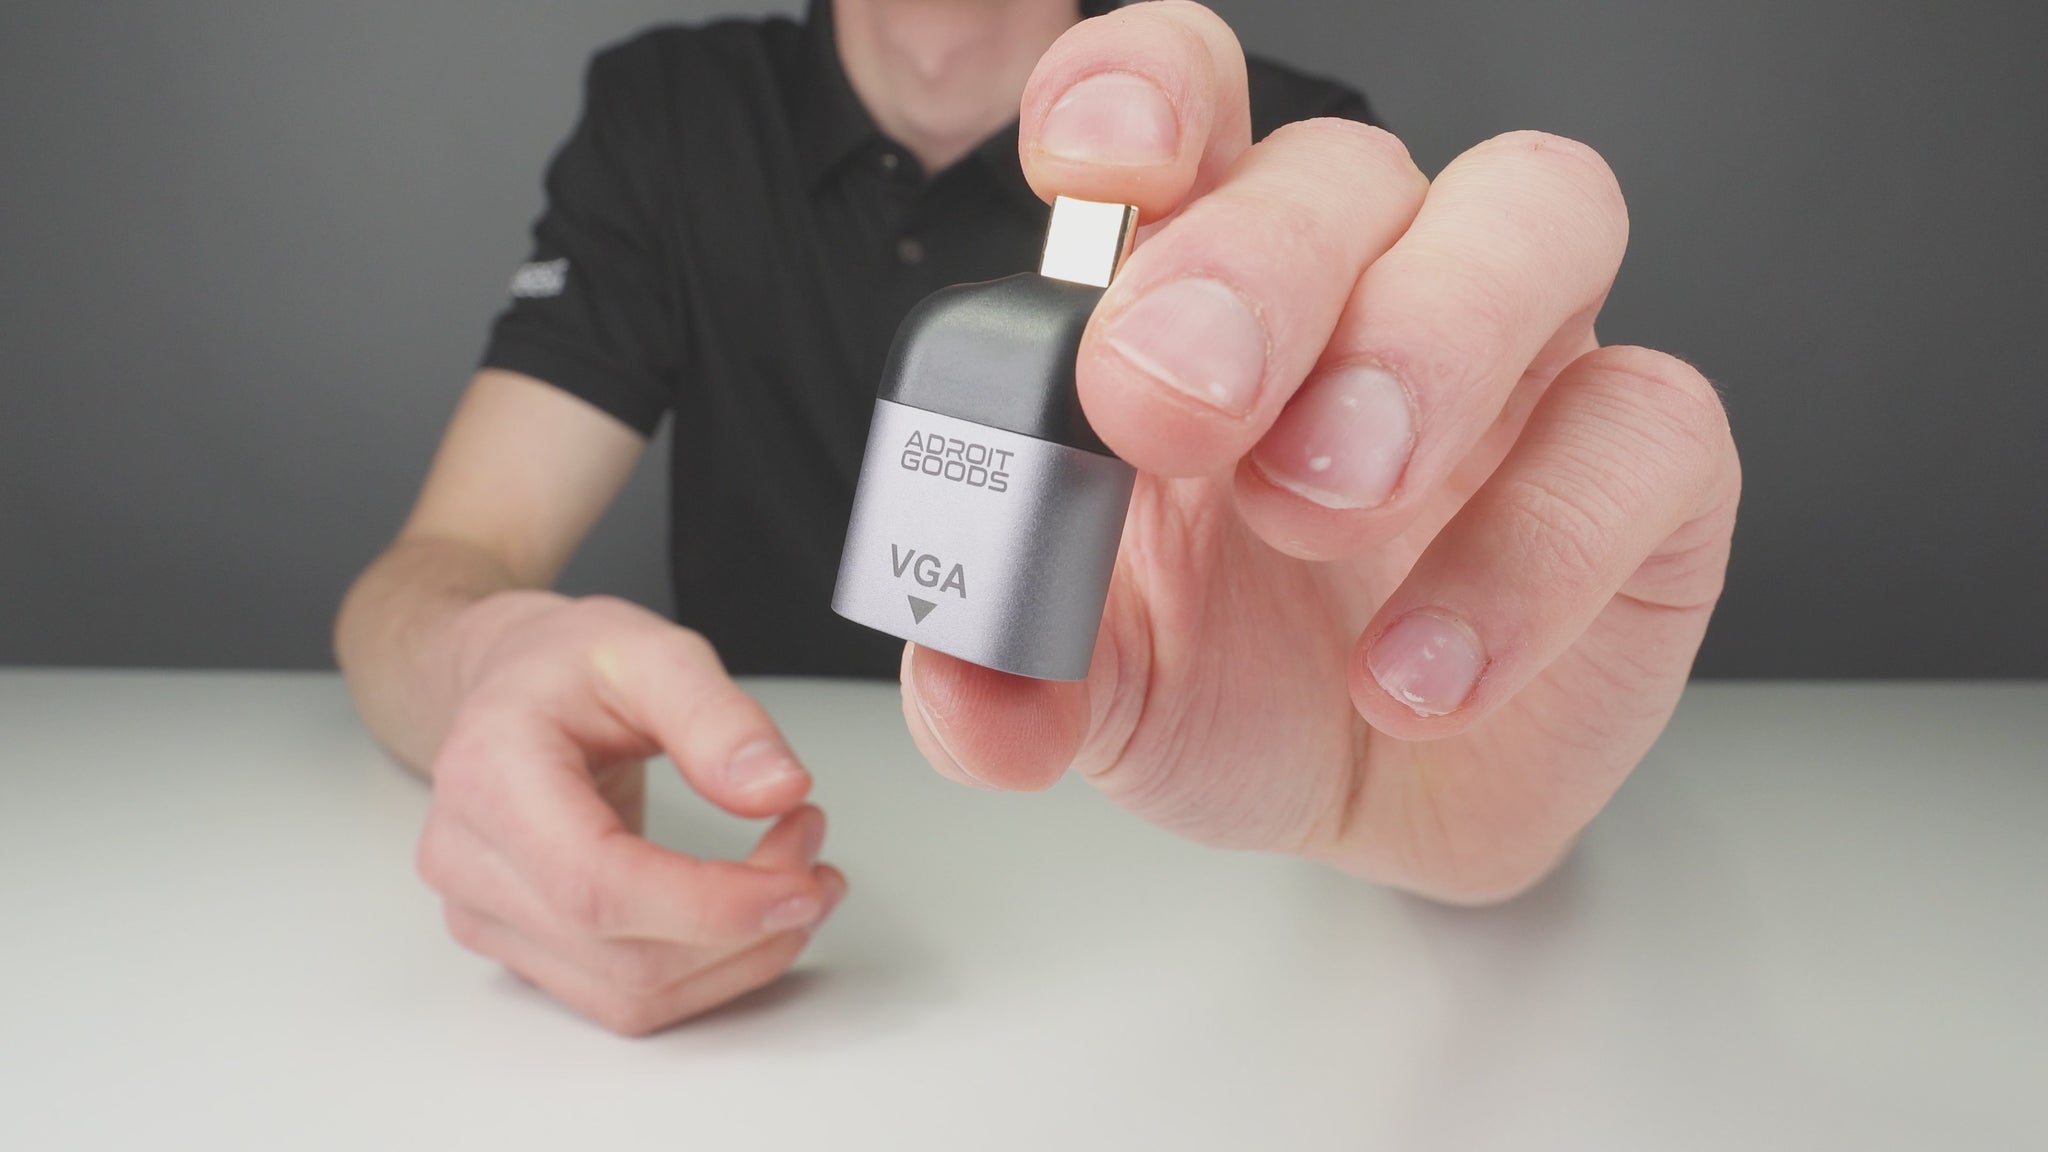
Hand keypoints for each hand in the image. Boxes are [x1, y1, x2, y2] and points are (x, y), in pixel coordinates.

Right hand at [418, 593, 844, 1033]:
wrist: (511, 689)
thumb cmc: (564, 666)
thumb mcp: (650, 649)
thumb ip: (716, 716)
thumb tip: (777, 788)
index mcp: (492, 778)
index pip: (598, 886)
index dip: (712, 906)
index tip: (802, 882)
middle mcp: (472, 863)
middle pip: (626, 957)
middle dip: (747, 924)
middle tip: (811, 850)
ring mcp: (488, 917)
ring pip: (634, 997)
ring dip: (740, 957)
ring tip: (799, 879)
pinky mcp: (523, 949)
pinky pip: (627, 997)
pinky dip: (709, 969)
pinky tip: (753, 914)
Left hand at [901, 2, 1739, 902]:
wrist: (1368, 808)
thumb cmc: (1229, 689)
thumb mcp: (1091, 683)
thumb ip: (1011, 659)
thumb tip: (959, 672)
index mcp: (1202, 287)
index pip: (1184, 105)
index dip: (1142, 91)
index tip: (1093, 172)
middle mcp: (1365, 284)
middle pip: (1343, 162)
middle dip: (1258, 264)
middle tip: (1177, 402)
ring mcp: (1518, 358)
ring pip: (1539, 212)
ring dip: (1424, 341)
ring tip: (1318, 499)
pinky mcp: (1644, 469)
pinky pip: (1644, 427)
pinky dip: (1531, 553)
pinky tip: (1418, 672)